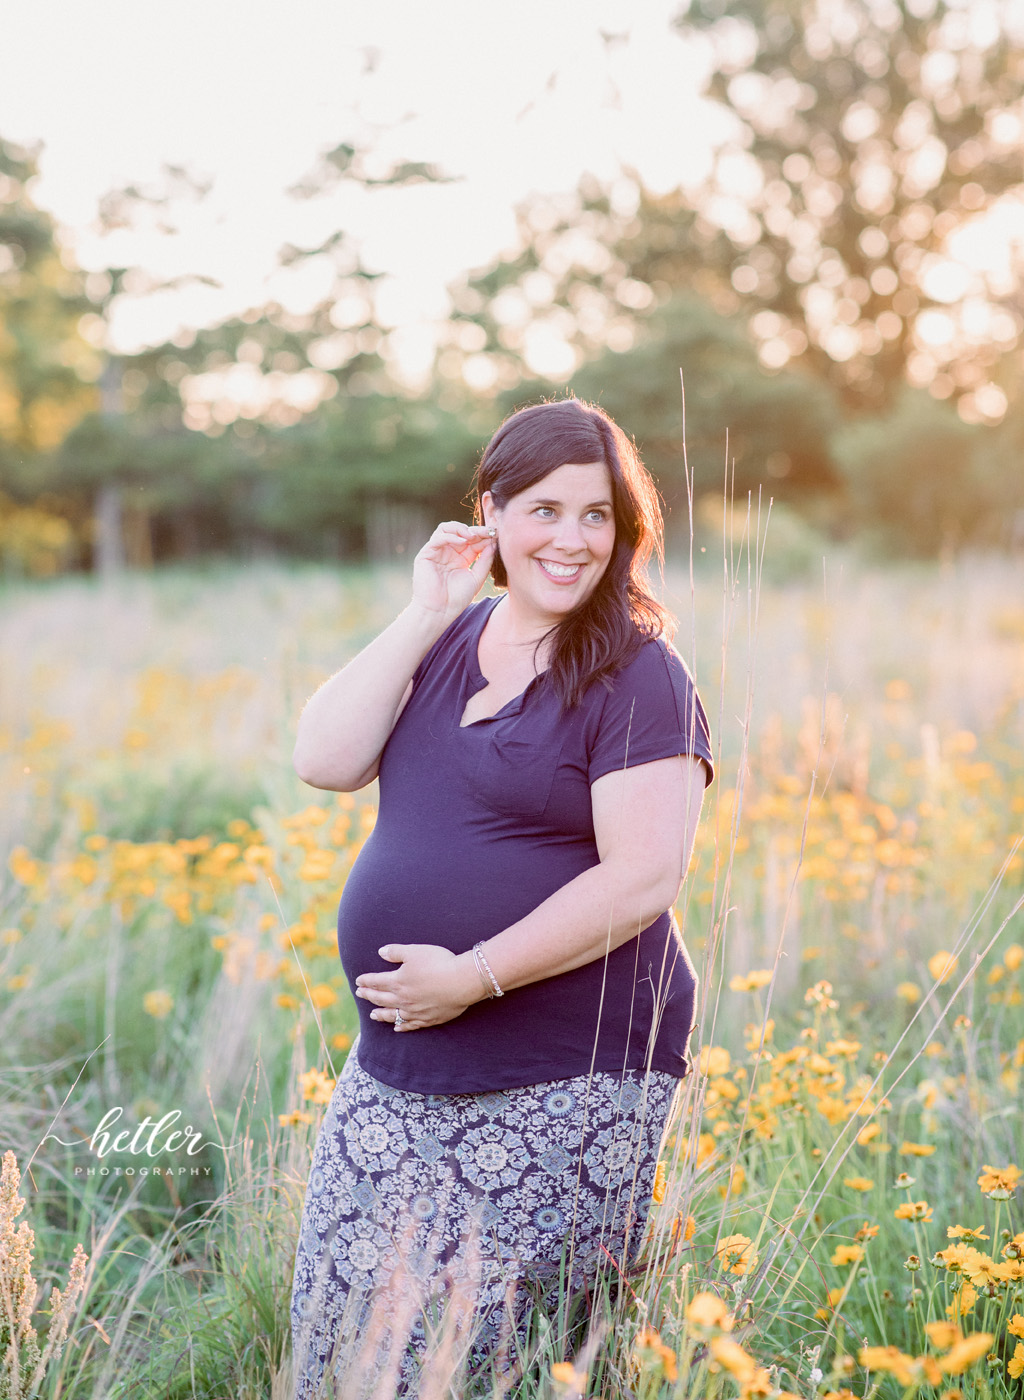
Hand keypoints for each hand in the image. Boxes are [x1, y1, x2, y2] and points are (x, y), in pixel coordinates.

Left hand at [355, 944, 484, 1031]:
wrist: (461, 982)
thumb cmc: (438, 963)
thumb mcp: (415, 951)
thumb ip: (396, 952)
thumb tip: (380, 952)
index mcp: (398, 981)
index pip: (376, 981)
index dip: (366, 981)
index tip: (358, 981)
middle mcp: (403, 998)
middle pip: (381, 998)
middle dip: (369, 996)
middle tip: (360, 995)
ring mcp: (414, 1011)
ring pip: (392, 1015)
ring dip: (380, 1014)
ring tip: (372, 1015)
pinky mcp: (427, 1019)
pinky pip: (409, 1025)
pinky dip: (401, 1027)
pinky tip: (397, 1028)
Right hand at [410, 522, 495, 623]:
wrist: (439, 611)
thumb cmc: (457, 599)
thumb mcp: (476, 578)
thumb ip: (485, 561)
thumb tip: (493, 544)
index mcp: (461, 558)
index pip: (473, 541)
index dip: (484, 536)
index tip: (496, 534)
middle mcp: (449, 553)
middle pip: (461, 532)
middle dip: (476, 531)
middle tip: (488, 532)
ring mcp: (437, 552)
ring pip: (446, 529)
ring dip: (461, 528)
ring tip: (472, 536)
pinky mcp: (426, 554)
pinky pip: (437, 538)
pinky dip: (450, 537)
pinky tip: (462, 542)